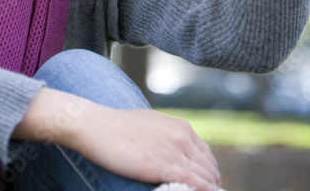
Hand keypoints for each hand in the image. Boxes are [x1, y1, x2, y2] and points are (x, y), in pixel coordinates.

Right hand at [69, 103, 220, 189]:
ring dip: (210, 188)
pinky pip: (195, 182)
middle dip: (212, 182)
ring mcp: (175, 149)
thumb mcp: (150, 125)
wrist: (97, 126)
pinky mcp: (165, 165)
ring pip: (206, 176)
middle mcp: (182, 135)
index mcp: (181, 126)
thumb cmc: (117, 127)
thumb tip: (174, 150)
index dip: (209, 171)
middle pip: (210, 166)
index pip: (206, 153)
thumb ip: (167, 135)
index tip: (206, 183)